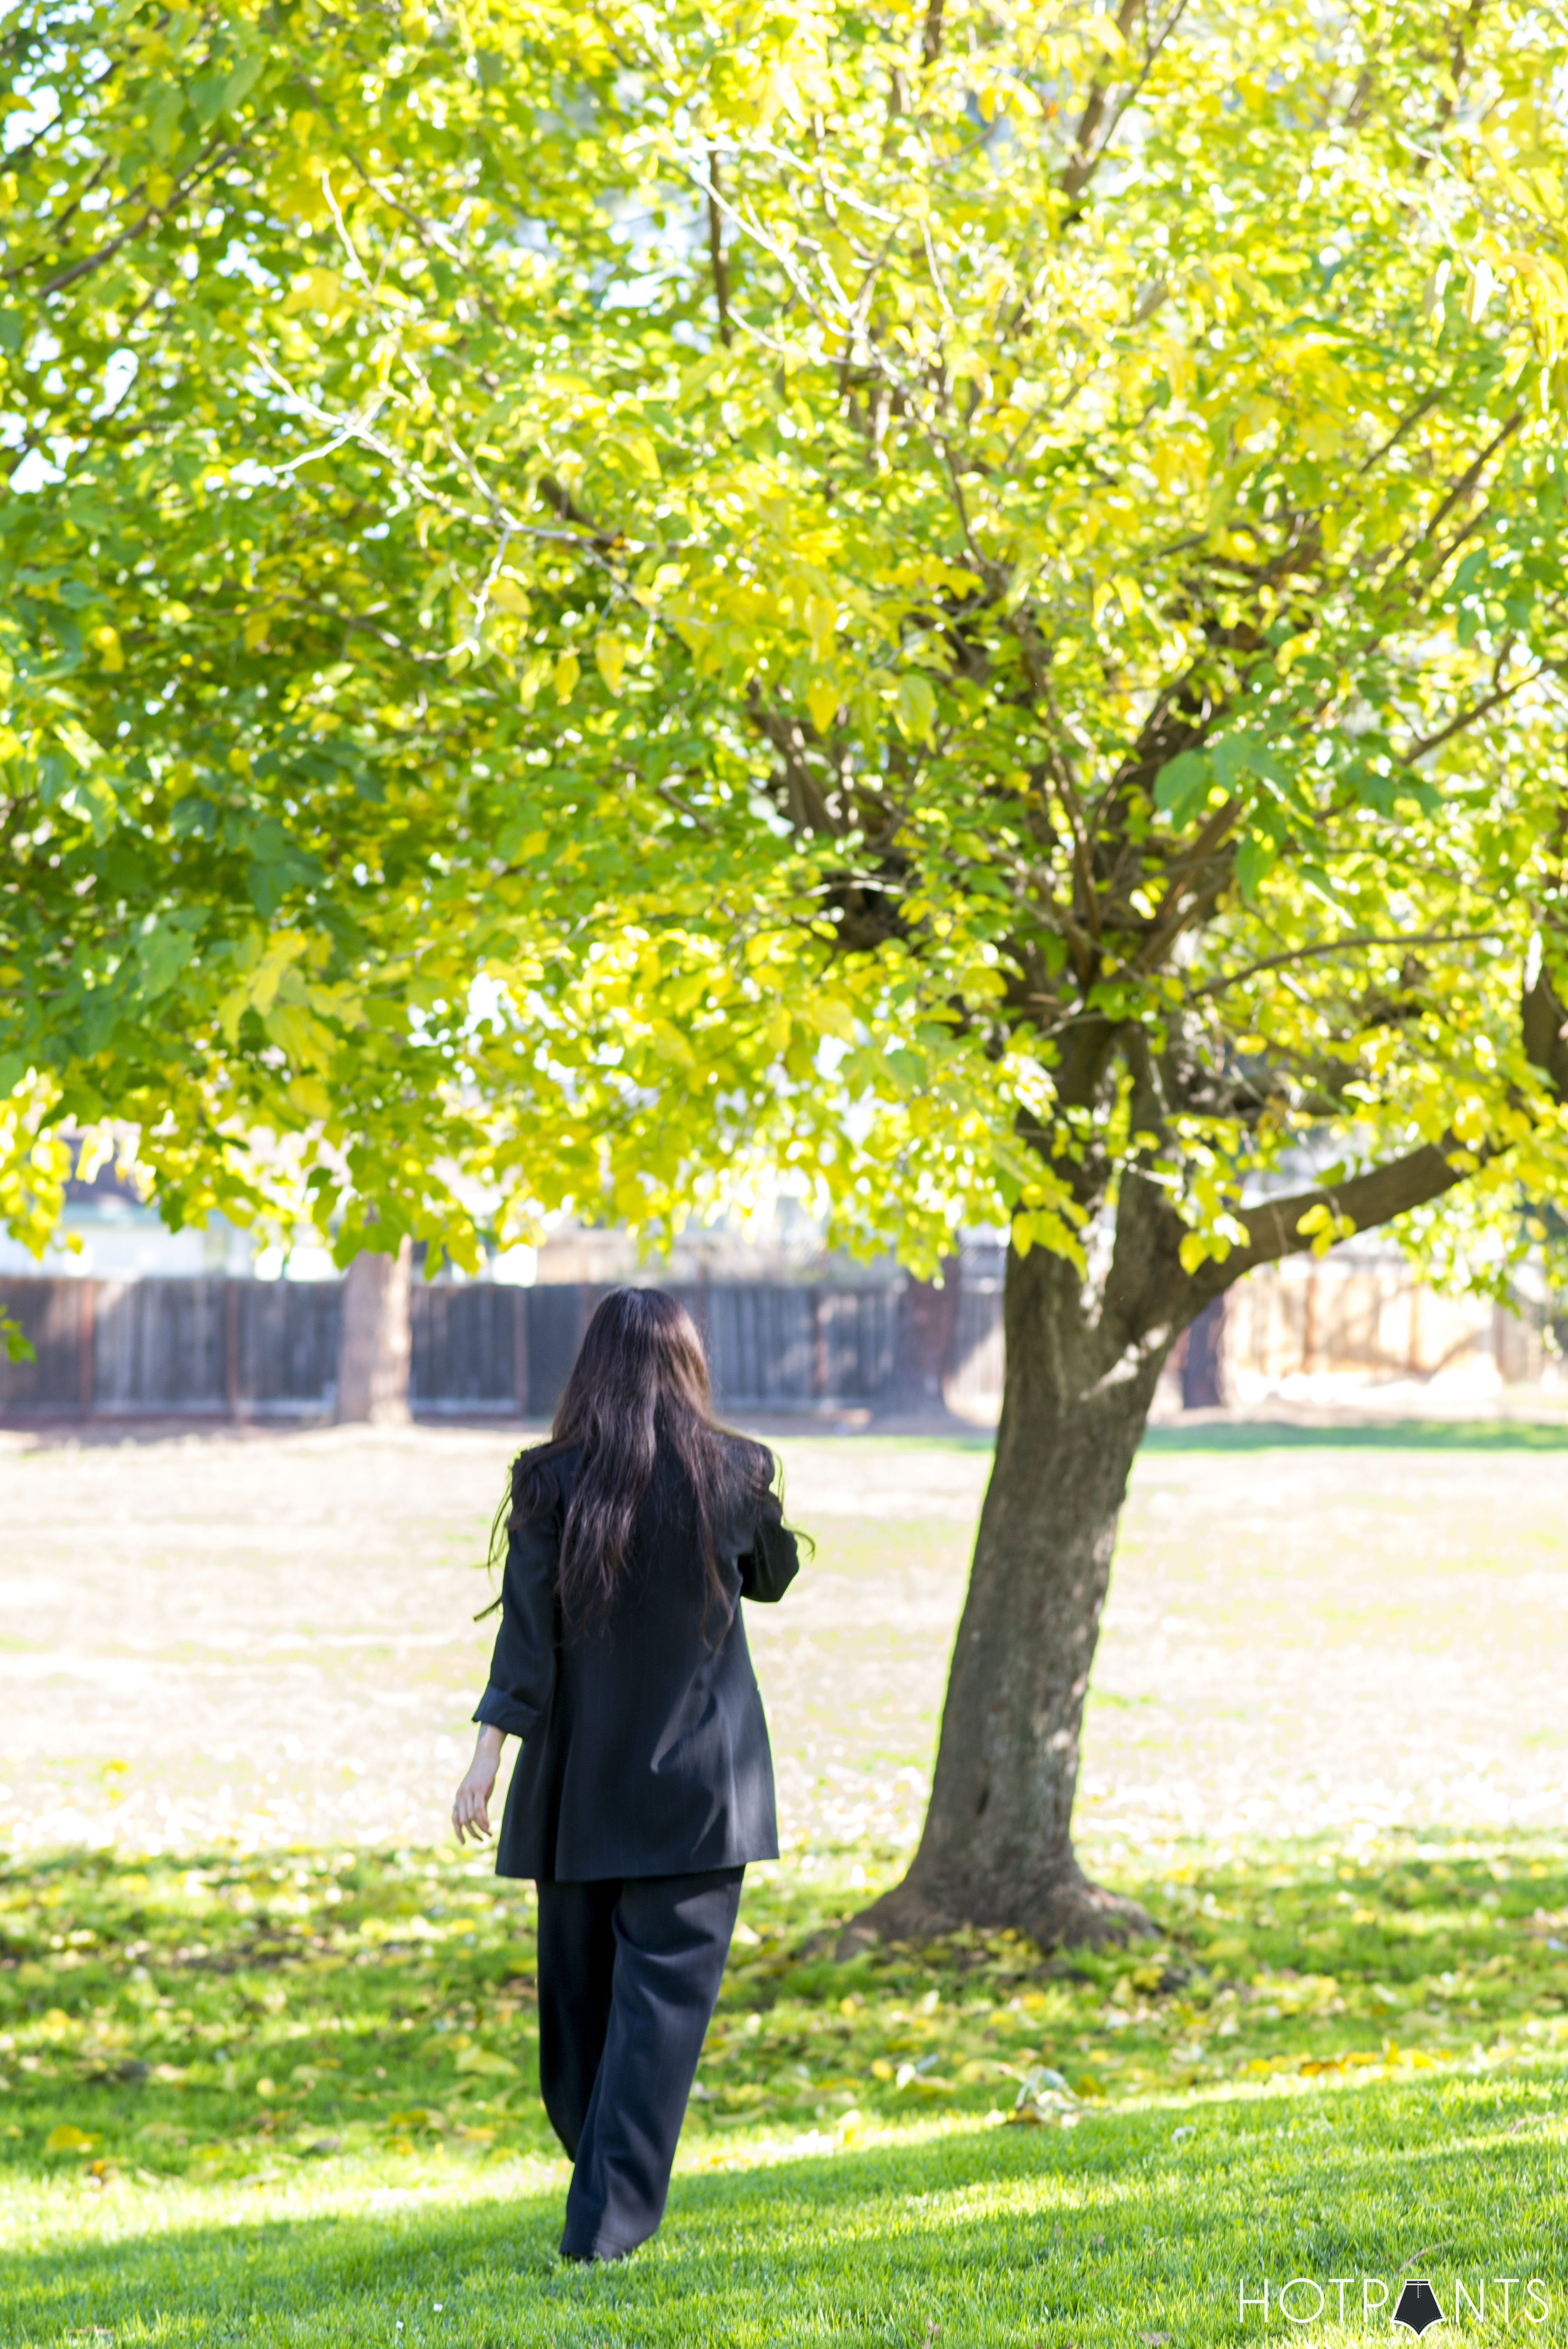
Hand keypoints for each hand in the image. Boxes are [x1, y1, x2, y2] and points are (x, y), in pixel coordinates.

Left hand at [451, 1728, 502, 1843]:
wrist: (486, 1755)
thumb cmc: (484, 1772)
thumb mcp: (479, 1791)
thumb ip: (478, 1804)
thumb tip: (481, 1821)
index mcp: (459, 1796)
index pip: (454, 1818)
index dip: (457, 1832)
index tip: (463, 1842)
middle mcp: (461, 1795)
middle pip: (463, 1821)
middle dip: (472, 1834)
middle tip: (481, 1840)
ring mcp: (469, 1792)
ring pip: (470, 1817)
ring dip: (479, 1829)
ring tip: (488, 1835)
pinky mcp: (479, 1789)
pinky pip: (479, 1809)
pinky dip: (483, 1821)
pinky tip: (489, 1826)